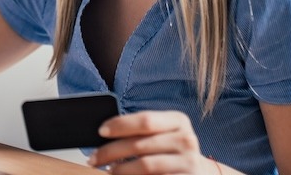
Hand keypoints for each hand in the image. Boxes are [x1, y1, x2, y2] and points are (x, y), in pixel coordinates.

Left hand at [87, 111, 215, 174]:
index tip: (100, 131)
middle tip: (93, 158)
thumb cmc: (170, 150)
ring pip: (145, 165)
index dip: (120, 125)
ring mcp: (188, 162)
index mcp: (178, 121)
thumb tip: (105, 134)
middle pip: (140, 144)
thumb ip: (139, 131)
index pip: (145, 120)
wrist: (197, 172)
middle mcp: (186, 139)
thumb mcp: (162, 134)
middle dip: (110, 151)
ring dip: (120, 170)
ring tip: (107, 170)